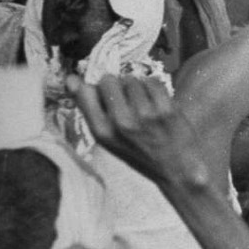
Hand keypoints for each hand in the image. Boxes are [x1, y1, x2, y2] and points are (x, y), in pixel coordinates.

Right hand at [70, 74, 208, 190]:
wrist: (177, 169)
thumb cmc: (140, 153)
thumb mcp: (109, 139)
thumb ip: (91, 110)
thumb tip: (70, 79)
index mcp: (101, 132)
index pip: (85, 92)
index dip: (94, 87)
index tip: (103, 92)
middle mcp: (120, 122)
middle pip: (109, 79)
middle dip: (117, 85)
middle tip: (126, 100)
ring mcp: (144, 115)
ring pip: (132, 79)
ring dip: (137, 86)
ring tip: (144, 104)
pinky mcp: (165, 109)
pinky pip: (153, 81)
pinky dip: (154, 87)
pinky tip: (157, 102)